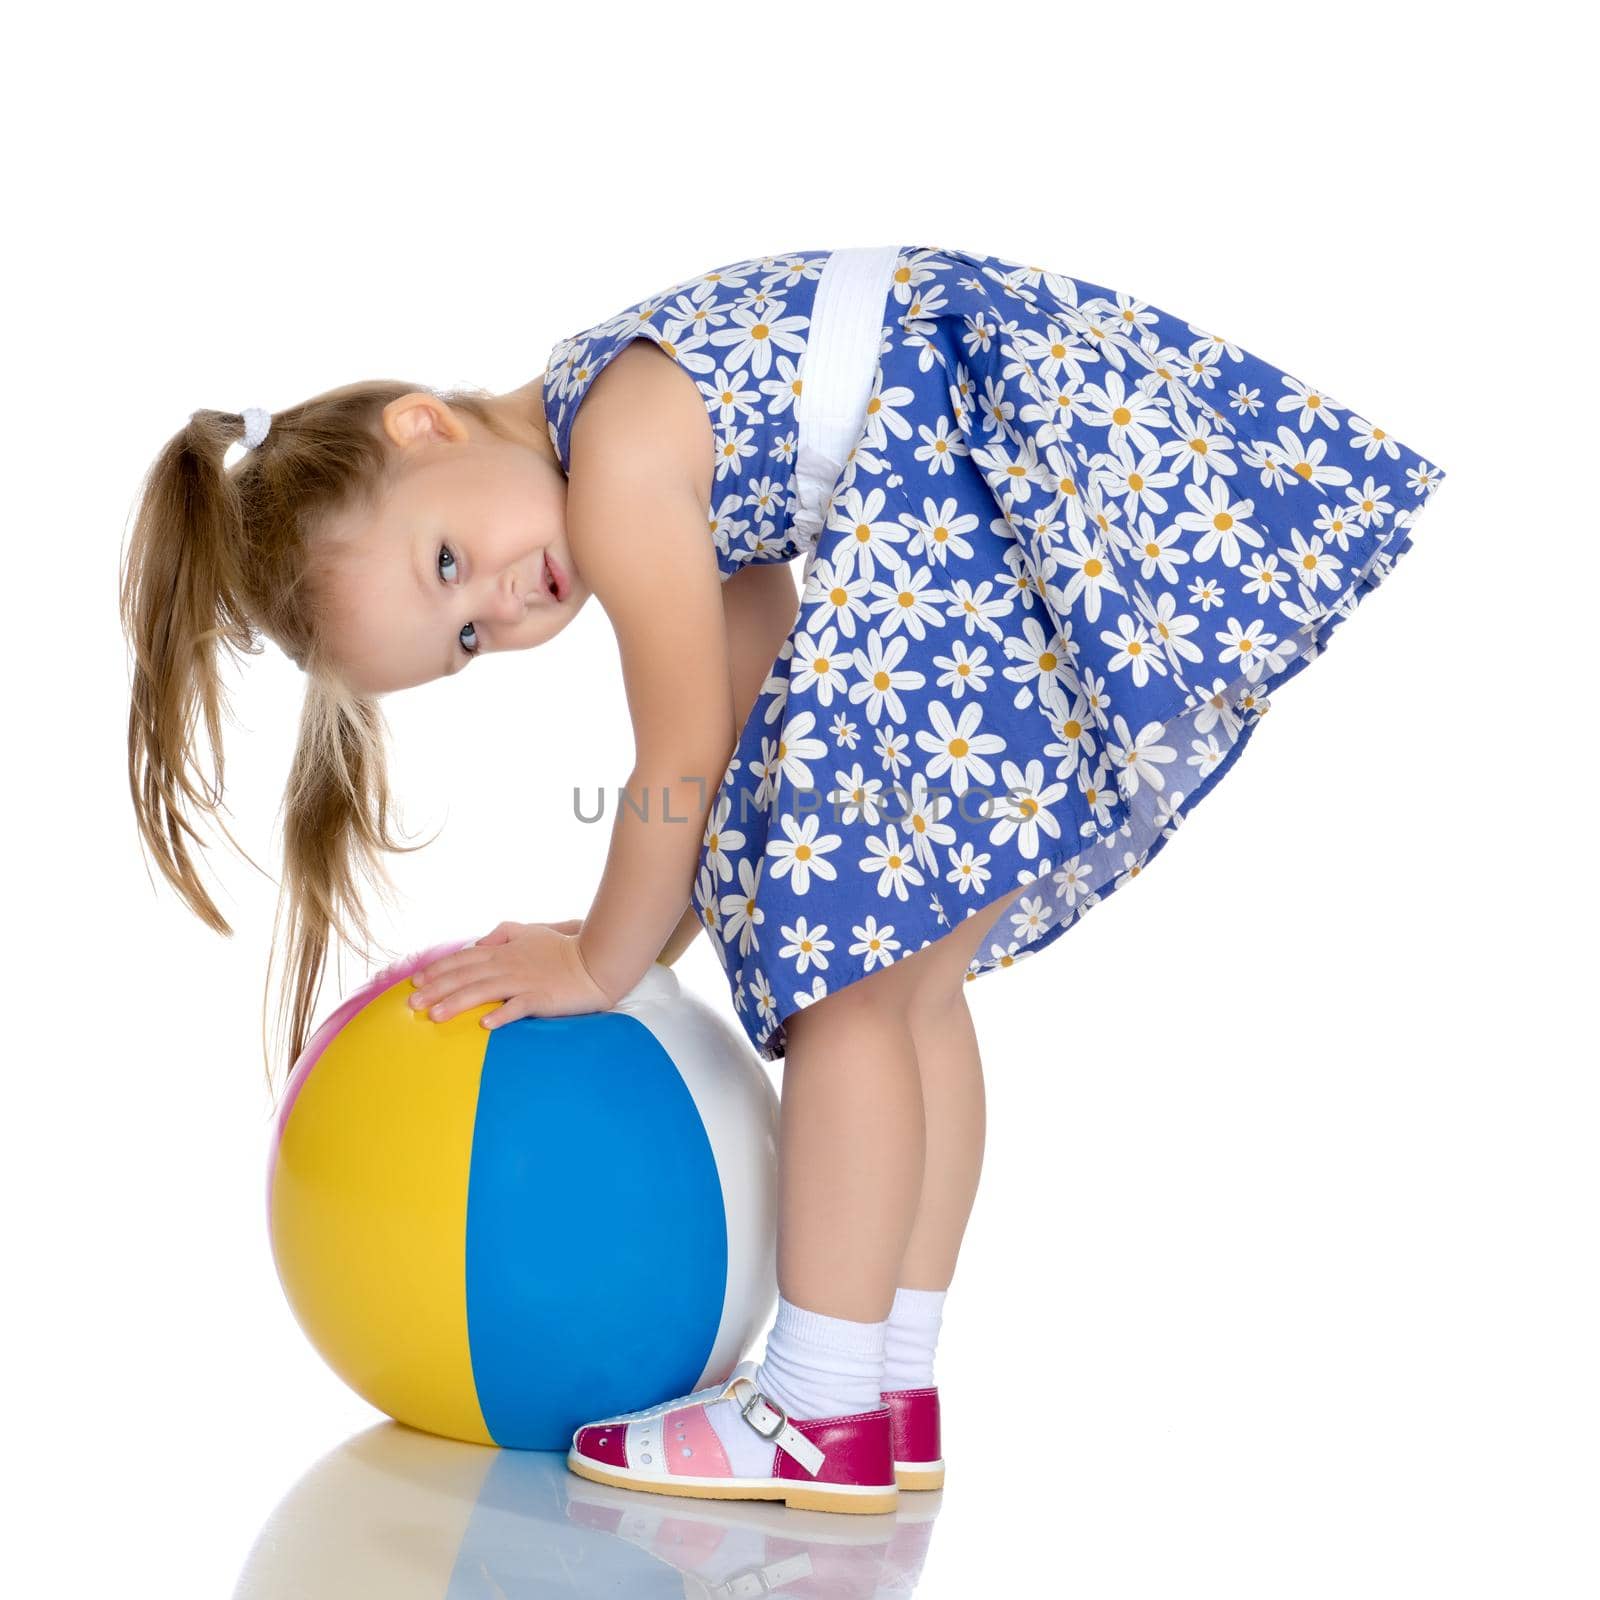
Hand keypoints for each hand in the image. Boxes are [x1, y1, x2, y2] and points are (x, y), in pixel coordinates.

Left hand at [408, 919, 611, 1028]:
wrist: (596, 960)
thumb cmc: (564, 947)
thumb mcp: (531, 930)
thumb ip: (503, 932)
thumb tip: (479, 940)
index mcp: (504, 950)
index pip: (463, 959)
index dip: (438, 969)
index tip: (416, 982)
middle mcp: (508, 965)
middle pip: (465, 976)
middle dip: (436, 989)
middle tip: (412, 1004)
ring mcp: (524, 982)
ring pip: (483, 991)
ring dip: (457, 1003)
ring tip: (435, 1016)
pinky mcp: (541, 998)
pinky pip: (518, 1007)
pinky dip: (501, 1014)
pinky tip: (484, 1024)